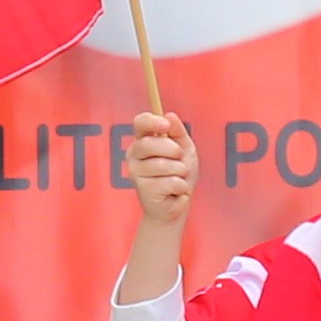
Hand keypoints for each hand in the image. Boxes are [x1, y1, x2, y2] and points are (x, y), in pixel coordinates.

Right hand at [123, 109, 194, 225]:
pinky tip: (175, 191)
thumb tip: (170, 115)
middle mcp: (134, 155)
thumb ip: (178, 133)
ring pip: (163, 165)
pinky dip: (181, 186)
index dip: (151, 121)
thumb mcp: (185, 149)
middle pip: (150, 143)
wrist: (176, 205)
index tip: (166, 125)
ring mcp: (136, 172)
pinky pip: (170, 182)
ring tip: (177, 178)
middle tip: (180, 159)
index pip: (140, 123)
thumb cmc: (178, 175)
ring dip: (180, 172)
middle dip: (173, 150)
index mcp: (144, 140)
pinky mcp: (143, 189)